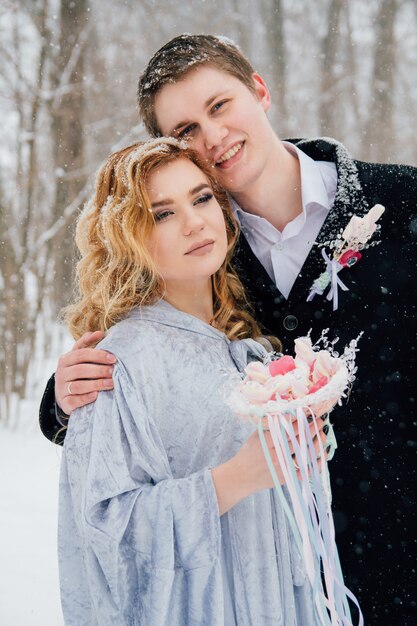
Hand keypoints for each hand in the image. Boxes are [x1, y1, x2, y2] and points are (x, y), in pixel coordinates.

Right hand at [55, 331, 116, 414]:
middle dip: (99, 370)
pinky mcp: (65, 403)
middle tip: (114, 371)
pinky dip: (86, 398)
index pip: (81, 354)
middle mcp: (61, 373)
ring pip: (77, 386)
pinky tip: (97, 395)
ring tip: (111, 383)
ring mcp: (61, 389)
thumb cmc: (76, 372)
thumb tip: (99, 332)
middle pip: (80, 370)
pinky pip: (74, 401)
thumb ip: (86, 343)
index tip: (113, 358)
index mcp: (65, 359)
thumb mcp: (78, 357)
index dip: (98, 355)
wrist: (64, 395)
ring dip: (96, 384)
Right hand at [212, 422, 326, 514]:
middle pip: (298, 440)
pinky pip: (304, 471)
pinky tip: (322, 455)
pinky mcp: (286, 478)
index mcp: (267, 442)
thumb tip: (286, 414)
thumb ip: (269, 427)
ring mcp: (282, 467)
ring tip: (323, 434)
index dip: (300, 420)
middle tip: (320, 420)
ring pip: (304, 454)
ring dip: (316, 443)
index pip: (287, 428)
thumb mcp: (255, 436)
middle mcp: (276, 454)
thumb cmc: (247, 454)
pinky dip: (315, 464)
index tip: (309, 413)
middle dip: (311, 429)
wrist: (240, 477)